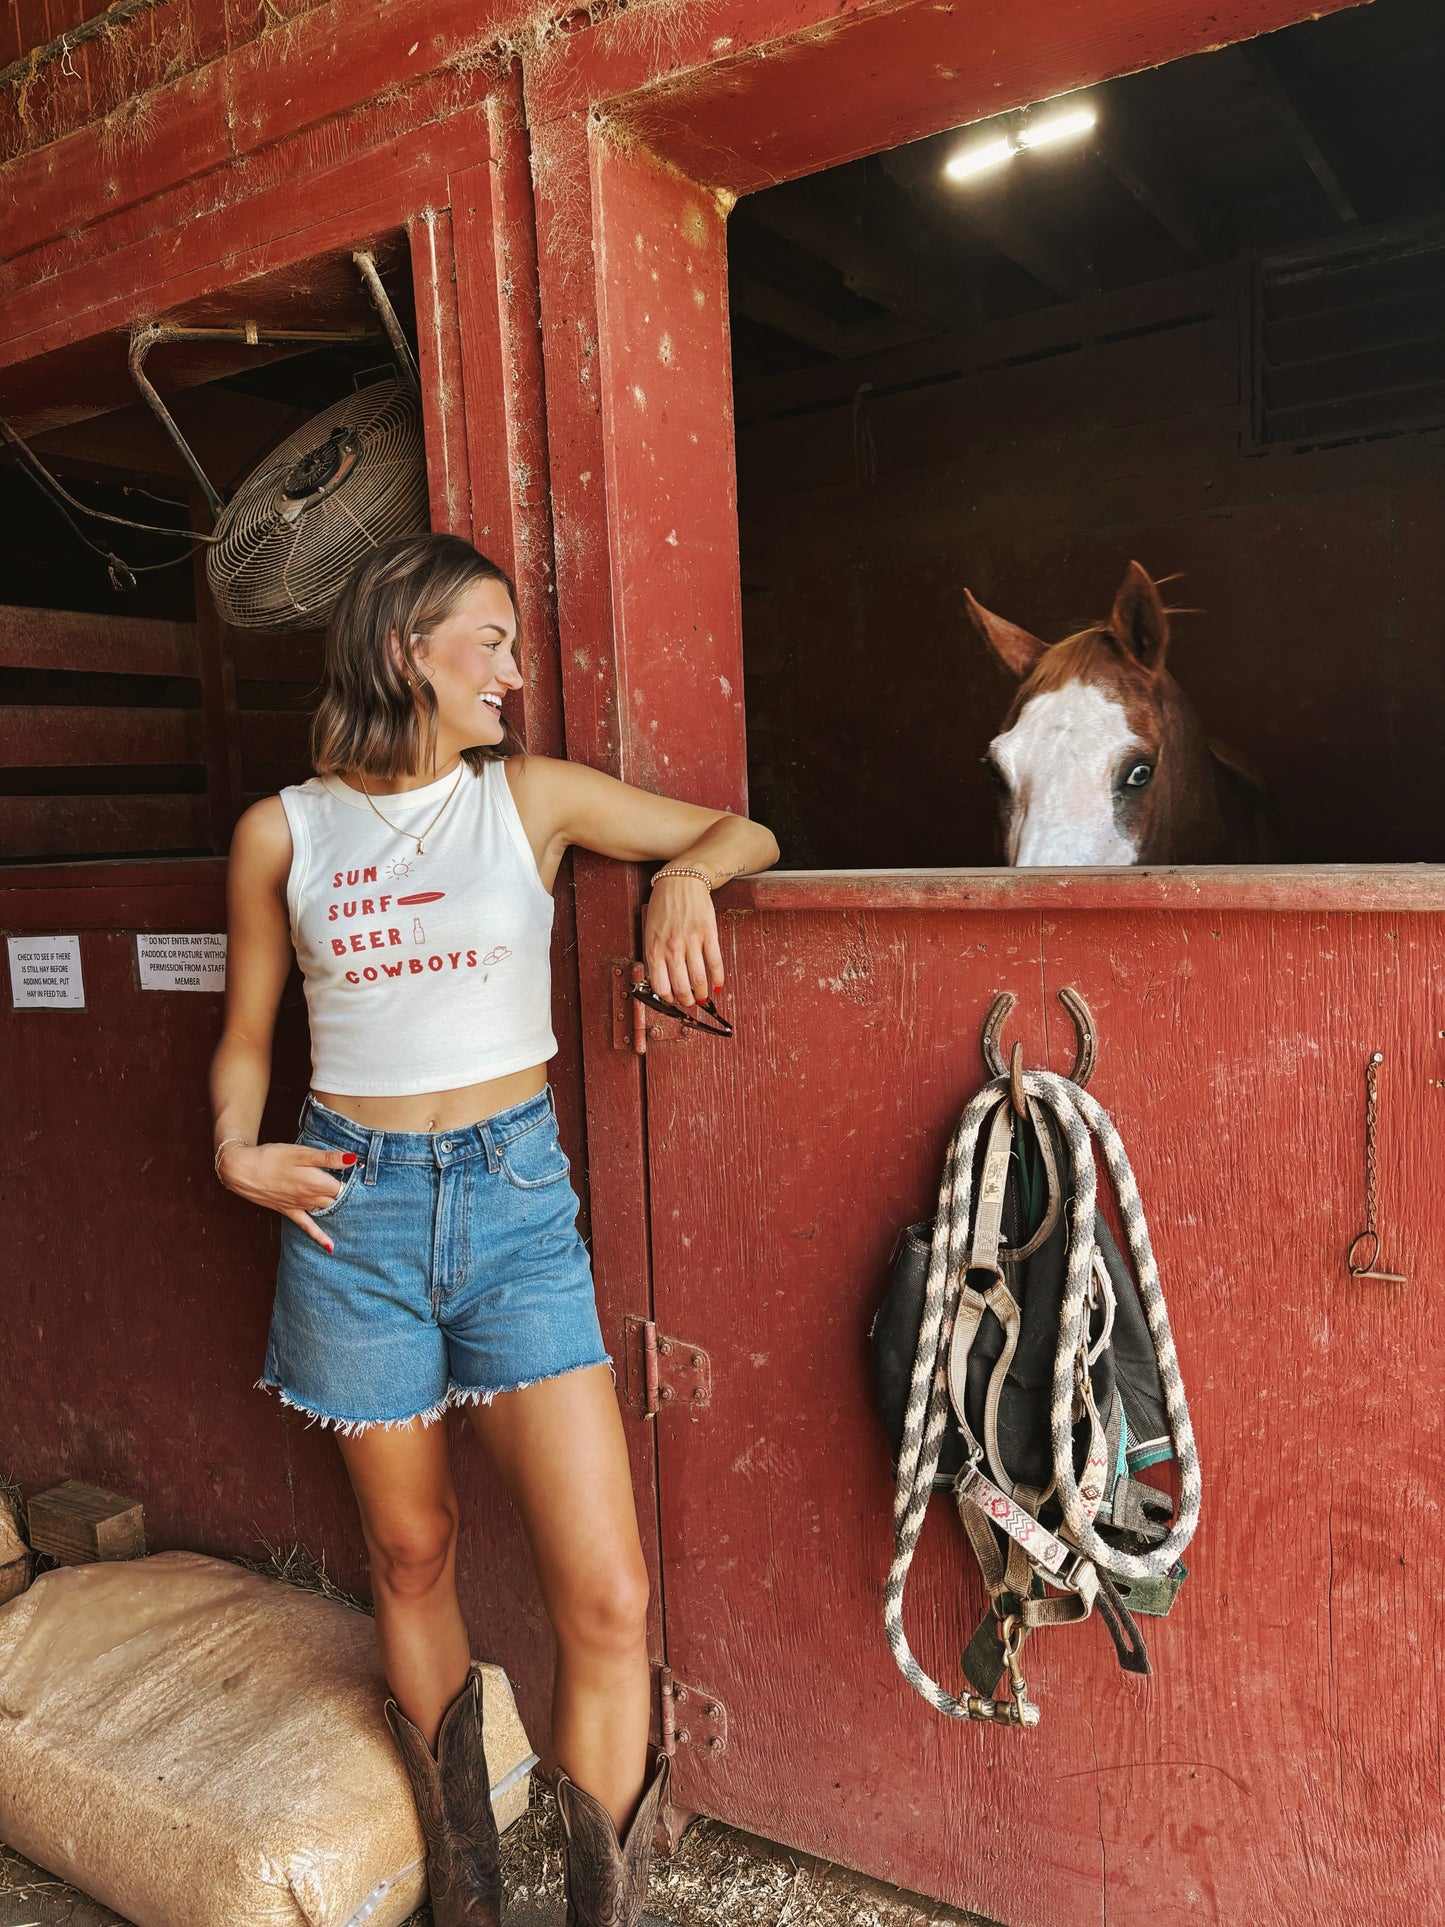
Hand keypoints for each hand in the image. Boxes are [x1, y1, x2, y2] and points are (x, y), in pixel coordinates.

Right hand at [217, 1142, 357, 1250]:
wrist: (242, 1170)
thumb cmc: (272, 1157)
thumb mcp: (301, 1153)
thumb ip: (327, 1158)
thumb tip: (352, 1159)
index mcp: (316, 1181)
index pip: (345, 1187)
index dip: (357, 1184)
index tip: (370, 1183)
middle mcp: (310, 1197)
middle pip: (338, 1200)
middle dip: (352, 1200)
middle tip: (371, 1204)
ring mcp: (299, 1206)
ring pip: (326, 1212)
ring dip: (340, 1214)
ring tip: (360, 1219)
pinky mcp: (288, 1211)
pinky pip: (307, 1226)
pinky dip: (319, 1236)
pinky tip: (330, 1247)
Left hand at [643, 876, 724, 1007]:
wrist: (681, 881)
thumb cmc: (663, 908)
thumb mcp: (650, 932)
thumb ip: (654, 956)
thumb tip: (663, 982)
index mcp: (654, 949)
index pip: (660, 986)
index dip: (669, 999)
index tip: (674, 1001)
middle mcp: (672, 947)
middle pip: (681, 987)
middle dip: (687, 1000)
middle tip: (691, 1002)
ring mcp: (691, 940)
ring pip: (698, 978)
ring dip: (702, 993)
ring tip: (703, 997)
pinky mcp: (708, 933)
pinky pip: (715, 963)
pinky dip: (717, 979)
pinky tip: (717, 986)